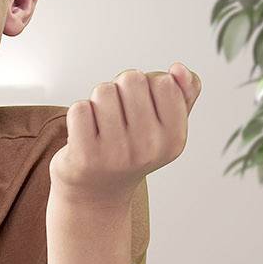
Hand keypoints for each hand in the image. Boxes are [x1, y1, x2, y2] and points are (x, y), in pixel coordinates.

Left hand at [50, 64, 199, 205]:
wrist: (97, 194)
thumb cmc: (132, 150)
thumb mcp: (166, 126)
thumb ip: (184, 93)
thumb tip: (179, 69)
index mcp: (174, 139)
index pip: (163, 81)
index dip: (148, 85)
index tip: (142, 108)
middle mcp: (149, 148)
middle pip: (131, 78)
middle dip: (121, 89)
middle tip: (118, 117)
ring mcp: (116, 154)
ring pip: (103, 90)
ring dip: (98, 102)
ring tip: (102, 126)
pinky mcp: (85, 157)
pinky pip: (79, 108)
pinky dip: (78, 115)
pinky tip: (85, 135)